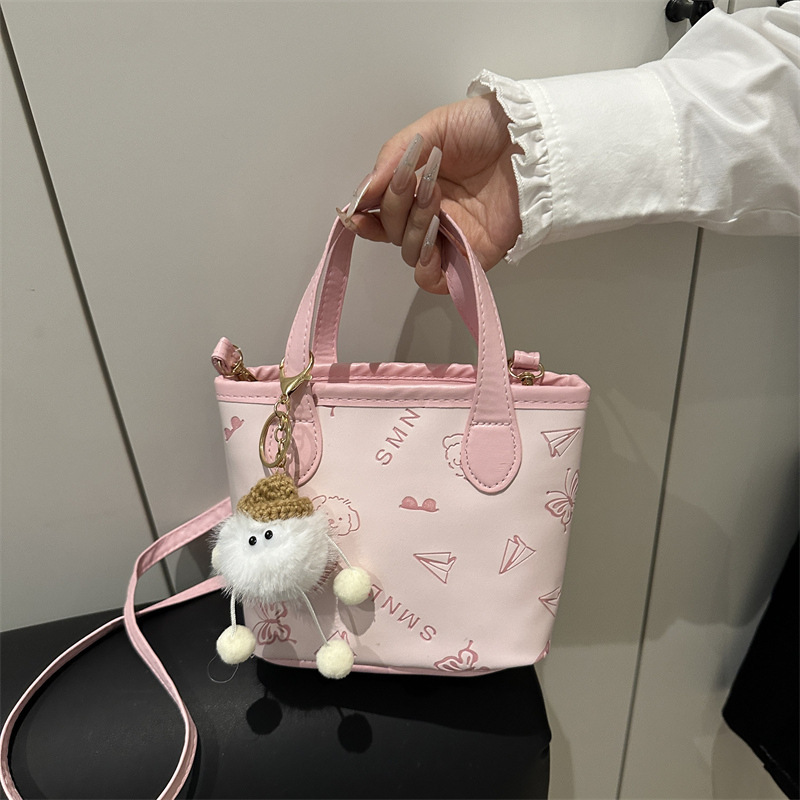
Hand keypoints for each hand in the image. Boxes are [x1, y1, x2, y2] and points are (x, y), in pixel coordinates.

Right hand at [339, 95, 521, 293]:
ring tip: (435, 200)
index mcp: (417, 186)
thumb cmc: (487, 128)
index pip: (380, 213)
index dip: (363, 216)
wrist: (531, 139)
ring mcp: (450, 237)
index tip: (355, 211)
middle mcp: (430, 214)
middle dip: (395, 206)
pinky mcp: (471, 256)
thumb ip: (390, 159)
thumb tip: (360, 195)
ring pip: (409, 253)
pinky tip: (430, 244)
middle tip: (416, 181)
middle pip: (391, 231)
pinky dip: (425, 268)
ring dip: (412, 228)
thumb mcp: (430, 129)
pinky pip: (436, 279)